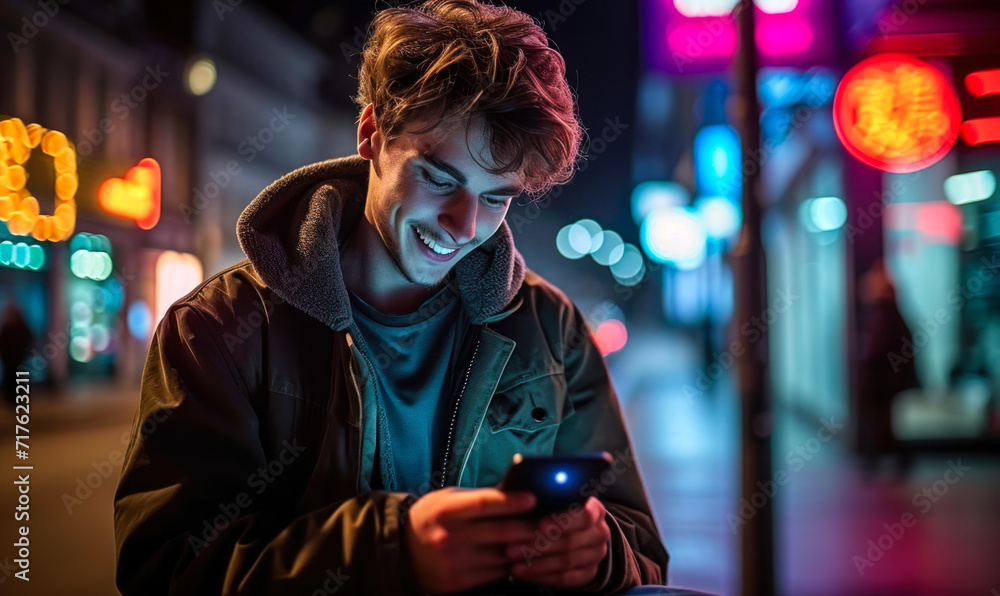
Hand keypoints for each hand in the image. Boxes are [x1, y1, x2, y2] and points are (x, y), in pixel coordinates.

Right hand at [403, 487, 537, 593]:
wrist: (402, 553)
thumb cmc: (431, 519)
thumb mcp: (446, 500)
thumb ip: (477, 498)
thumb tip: (514, 494)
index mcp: (445, 510)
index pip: (484, 504)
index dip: (511, 501)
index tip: (533, 498)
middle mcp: (449, 537)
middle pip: (500, 532)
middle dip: (530, 527)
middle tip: (549, 522)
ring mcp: (454, 562)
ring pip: (502, 555)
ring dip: (525, 548)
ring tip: (540, 539)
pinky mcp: (459, 582)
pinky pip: (496, 573)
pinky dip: (511, 564)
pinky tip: (519, 556)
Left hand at [506, 496, 611, 588]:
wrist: (574, 530)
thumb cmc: (553, 509)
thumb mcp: (552, 498)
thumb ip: (543, 494)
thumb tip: (522, 492)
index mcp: (594, 509)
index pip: (584, 516)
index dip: (562, 521)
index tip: (540, 524)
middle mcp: (600, 533)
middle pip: (571, 542)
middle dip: (539, 546)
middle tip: (511, 548)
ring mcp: (596, 555)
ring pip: (566, 562)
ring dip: (536, 564)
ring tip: (513, 563)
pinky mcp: (588, 574)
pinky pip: (565, 579)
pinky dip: (542, 576)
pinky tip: (523, 573)